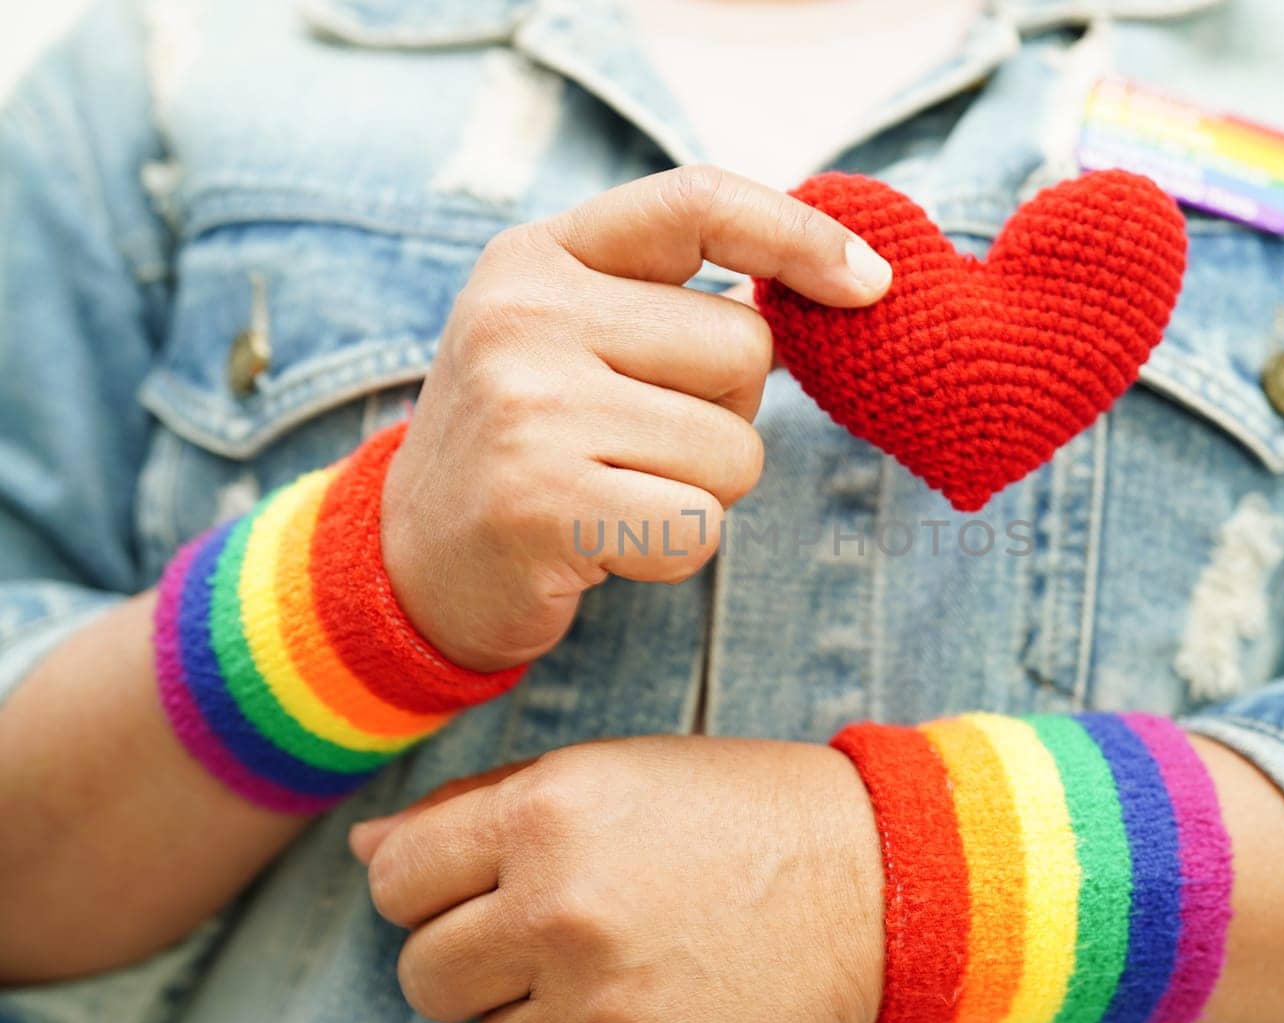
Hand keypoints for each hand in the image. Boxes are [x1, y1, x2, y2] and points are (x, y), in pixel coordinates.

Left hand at [351, 737, 885, 1022]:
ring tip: (601, 976)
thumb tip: (366, 848)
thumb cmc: (735, 812)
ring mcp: (604, 1006)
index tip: (479, 886)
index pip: (396, 880)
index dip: (432, 886)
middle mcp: (563, 908)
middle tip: (547, 935)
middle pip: (424, 973)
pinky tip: (631, 1018)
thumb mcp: (612, 774)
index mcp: (549, 812)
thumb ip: (482, 808)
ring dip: (521, 1022)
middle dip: (472, 959)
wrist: (872, 879)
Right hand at [381, 166, 892, 670]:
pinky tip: (606, 540)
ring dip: (702, 490)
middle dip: (726, 413)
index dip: (799, 235)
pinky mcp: (542, 502)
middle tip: (638, 440)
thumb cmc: (533, 439)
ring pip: (737, 450)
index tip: (870, 282)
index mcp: (539, 255)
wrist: (413, 558)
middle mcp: (524, 314)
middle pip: (746, 351)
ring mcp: (527, 407)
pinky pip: (702, 526)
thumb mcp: (571, 333)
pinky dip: (675, 550)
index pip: (696, 202)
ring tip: (616, 489)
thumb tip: (848, 282)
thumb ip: (672, 298)